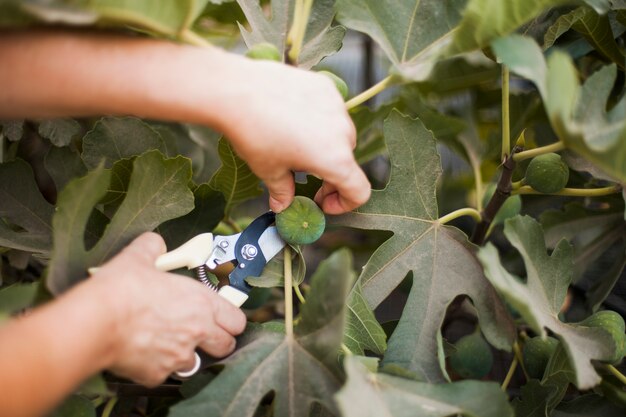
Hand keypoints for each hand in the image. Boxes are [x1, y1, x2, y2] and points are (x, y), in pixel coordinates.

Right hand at [88, 233, 245, 386]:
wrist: (96, 321)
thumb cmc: (121, 289)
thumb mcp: (139, 257)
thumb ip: (153, 247)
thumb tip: (154, 244)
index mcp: (202, 302)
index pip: (237, 320)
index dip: (230, 320)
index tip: (222, 318)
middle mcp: (197, 331)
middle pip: (226, 345)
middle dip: (217, 341)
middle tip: (201, 334)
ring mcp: (178, 356)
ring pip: (195, 363)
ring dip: (186, 354)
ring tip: (167, 342)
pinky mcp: (157, 374)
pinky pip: (164, 373)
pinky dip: (156, 365)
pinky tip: (143, 352)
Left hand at [212, 56, 370, 213]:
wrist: (235, 91)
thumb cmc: (254, 135)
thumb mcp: (269, 171)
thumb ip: (283, 193)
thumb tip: (283, 206)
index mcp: (334, 159)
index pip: (359, 191)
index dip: (344, 204)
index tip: (322, 203)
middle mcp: (343, 132)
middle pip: (346, 161)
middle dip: (329, 175)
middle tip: (303, 177)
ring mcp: (336, 106)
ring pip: (339, 135)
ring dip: (324, 146)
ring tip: (292, 144)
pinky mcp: (325, 87)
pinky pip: (329, 111)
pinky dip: (317, 121)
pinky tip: (290, 118)